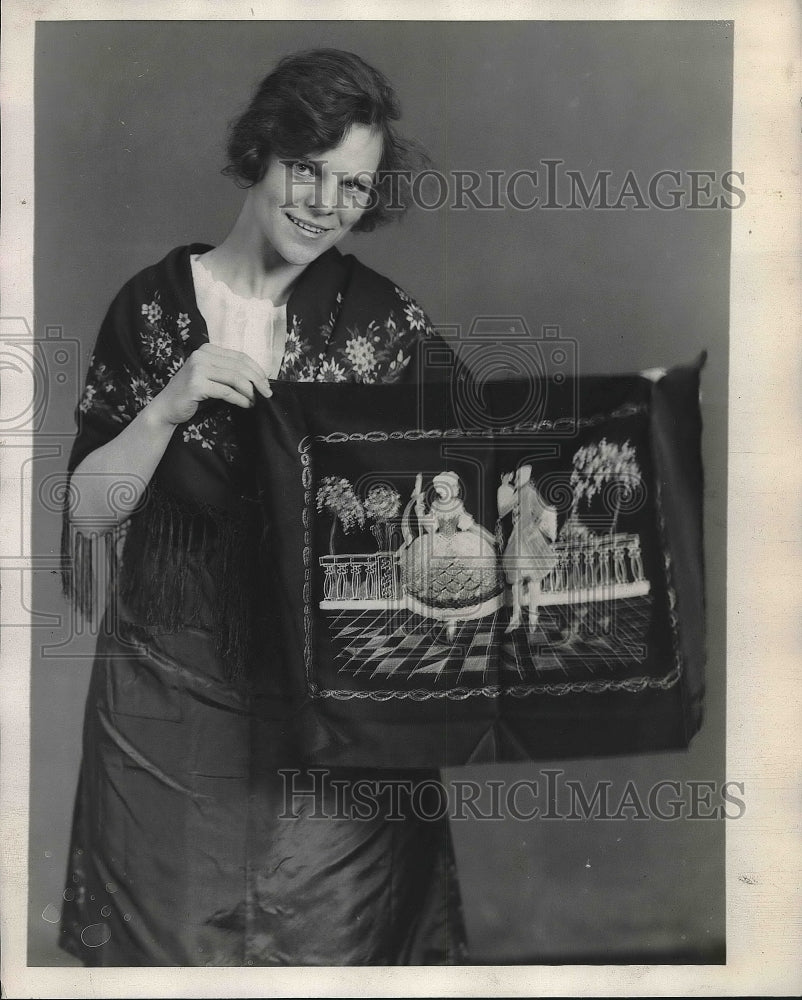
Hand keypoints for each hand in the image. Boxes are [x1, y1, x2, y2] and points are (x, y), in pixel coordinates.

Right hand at [148, 344, 272, 425]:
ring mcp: (198, 368)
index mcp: (207, 349)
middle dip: (258, 381)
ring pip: (235, 378)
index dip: (257, 369)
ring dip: (250, 391)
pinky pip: (227, 392)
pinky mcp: (197, 384)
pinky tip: (246, 405)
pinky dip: (240, 399)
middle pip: (240, 366)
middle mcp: (202, 355)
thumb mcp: (211, 377)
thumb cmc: (192, 394)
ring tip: (255, 401)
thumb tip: (258, 379)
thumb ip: (228, 372)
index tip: (266, 383)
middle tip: (267, 393)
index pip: (240, 356)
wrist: (167, 407)